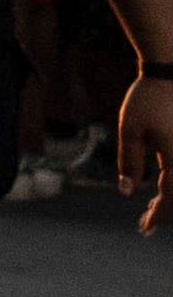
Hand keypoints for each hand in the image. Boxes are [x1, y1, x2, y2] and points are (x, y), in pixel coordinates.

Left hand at [122, 69, 172, 231]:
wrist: (172, 69)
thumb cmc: (148, 96)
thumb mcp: (129, 128)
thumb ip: (129, 161)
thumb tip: (128, 191)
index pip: (171, 198)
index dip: (158, 216)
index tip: (144, 228)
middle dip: (167, 212)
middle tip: (145, 223)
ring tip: (150, 208)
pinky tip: (161, 187)